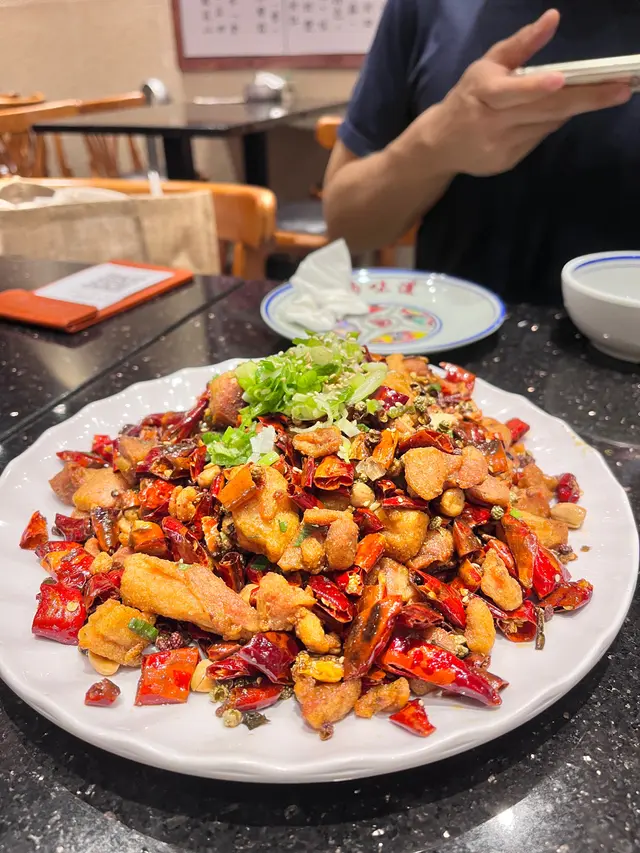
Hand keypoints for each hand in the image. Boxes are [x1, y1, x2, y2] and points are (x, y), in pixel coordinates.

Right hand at [427, 9, 631, 176]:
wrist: (439, 145)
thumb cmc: (467, 97)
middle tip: (621, 90)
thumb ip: (521, 44)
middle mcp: (492, 123)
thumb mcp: (487, 65)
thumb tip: (552, 18)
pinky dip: (550, 124)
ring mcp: (500, 146)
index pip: (512, 91)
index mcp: (484, 94)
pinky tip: (549, 115)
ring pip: (546, 125)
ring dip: (571, 108)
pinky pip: (538, 139)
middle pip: (544, 110)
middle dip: (586, 99)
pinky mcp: (507, 162)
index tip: (563, 79)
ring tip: (600, 95)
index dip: (536, 87)